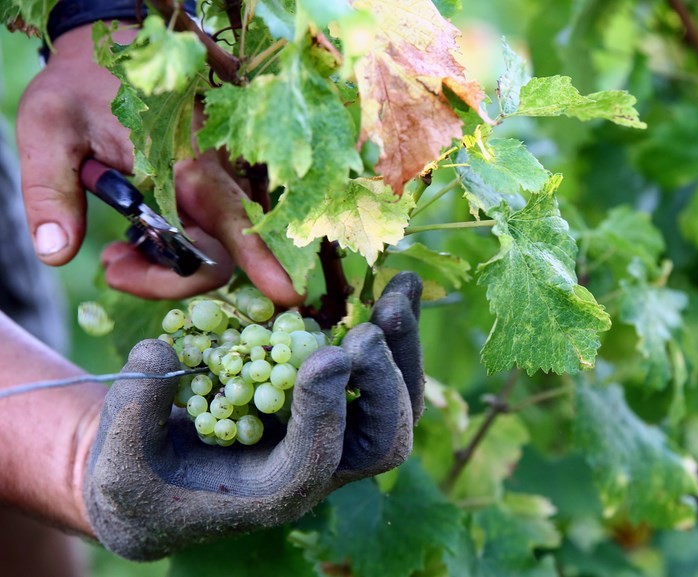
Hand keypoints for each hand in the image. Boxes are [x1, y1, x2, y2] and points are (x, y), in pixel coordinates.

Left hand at [16, 23, 299, 304]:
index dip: (262, 260)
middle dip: (169, 280)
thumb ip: (51, 189)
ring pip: (209, 250)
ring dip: (165, 268)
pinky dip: (168, 252)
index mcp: (184, 161)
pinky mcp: (202, 189)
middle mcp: (210, 176)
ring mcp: (211, 183)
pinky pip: (201, 235)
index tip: (287, 295)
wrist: (111, 50)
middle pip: (216, 254)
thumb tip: (57, 252)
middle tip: (110, 270)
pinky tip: (130, 243)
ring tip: (112, 258)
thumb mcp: (49, 127)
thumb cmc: (82, 84)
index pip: (233, 219)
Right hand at [84, 273, 423, 559]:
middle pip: (383, 439)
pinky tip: (393, 287)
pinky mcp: (332, 401)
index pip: (316, 459)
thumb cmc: (140, 477)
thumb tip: (161, 350)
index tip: (327, 356)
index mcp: (273, 493)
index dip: (325, 410)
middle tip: (373, 328)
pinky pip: (379, 372)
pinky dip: (390, 331)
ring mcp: (333, 432)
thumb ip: (133, 412)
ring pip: (395, 404)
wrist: (163, 479)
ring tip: (401, 288)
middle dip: (384, 381)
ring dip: (401, 348)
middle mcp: (319, 465)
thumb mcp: (117, 458)